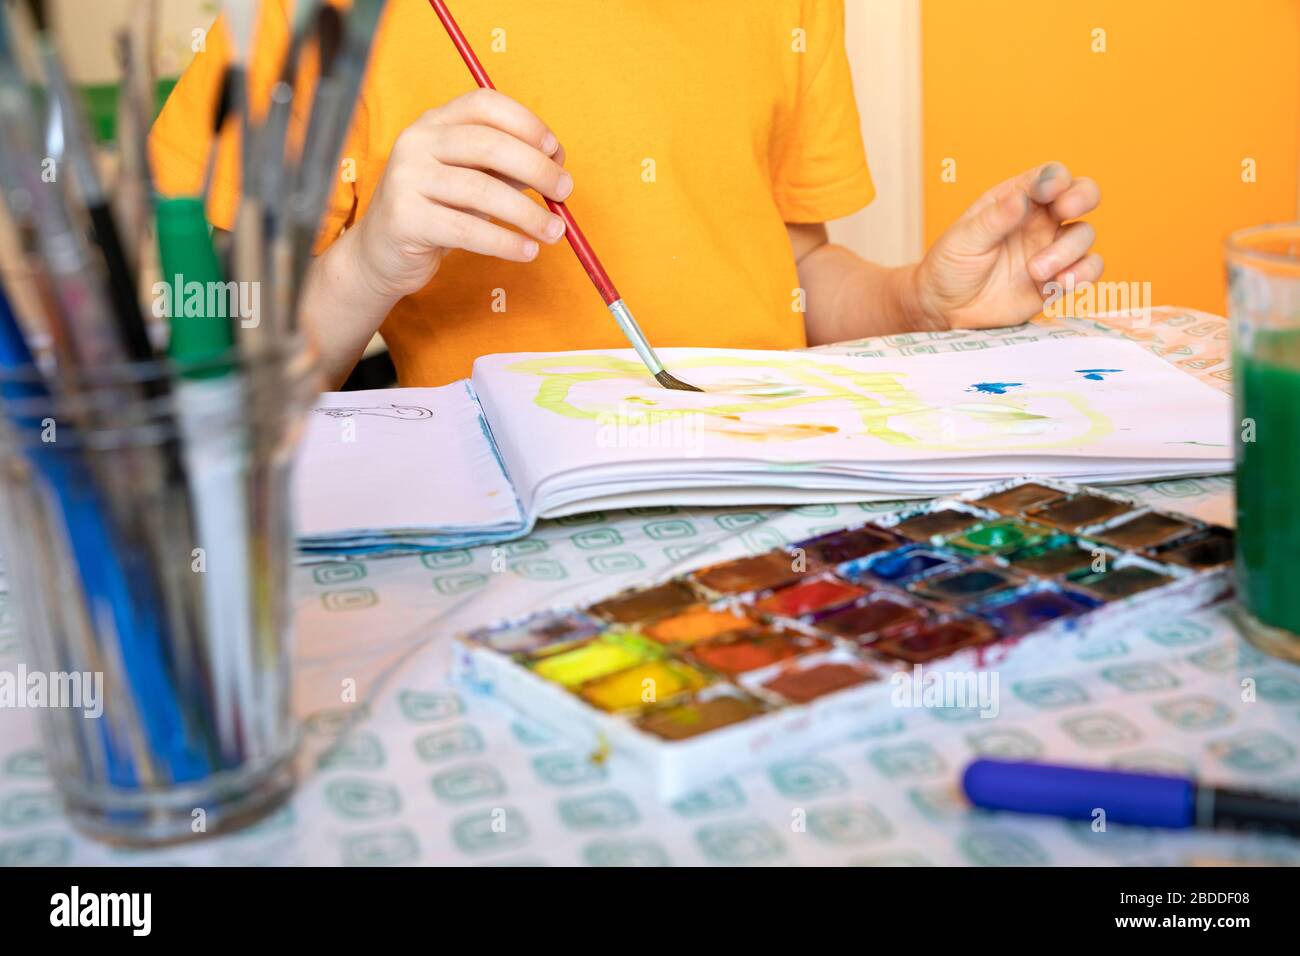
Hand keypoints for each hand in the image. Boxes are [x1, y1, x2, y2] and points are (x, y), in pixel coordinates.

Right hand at [349, 89, 572, 300]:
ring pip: (481, 189)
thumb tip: (557, 163)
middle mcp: (417, 142)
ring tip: (555, 231)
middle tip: (565, 192)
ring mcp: (407, 178)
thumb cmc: (439, 211)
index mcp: (435, 122)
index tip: (555, 150)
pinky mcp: (405, 218)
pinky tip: (527, 251)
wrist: (383, 253)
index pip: (485, 104)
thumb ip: (509, 167)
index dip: (526, 122)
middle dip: (536, 168)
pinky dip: (504, 242)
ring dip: (527, 213)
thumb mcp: (474, 179)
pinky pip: (466, 229)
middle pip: (488, 144)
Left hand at [913, 162, 1101, 329]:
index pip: (1048, 177)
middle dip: (1083, 196)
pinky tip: (1061, 283)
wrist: (946, 309)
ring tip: (1035, 271)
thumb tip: (1019, 198)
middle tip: (1066, 209)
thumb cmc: (950, 266)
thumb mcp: (964, 239)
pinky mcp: (1057, 280)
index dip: (1055, 178)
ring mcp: (1051, 249)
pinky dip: (1083, 273)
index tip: (1047, 191)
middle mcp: (1040, 220)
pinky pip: (1087, 269)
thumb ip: (994, 219)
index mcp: (1016, 200)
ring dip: (1068, 250)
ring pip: (1084, 234)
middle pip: (1081, 195)